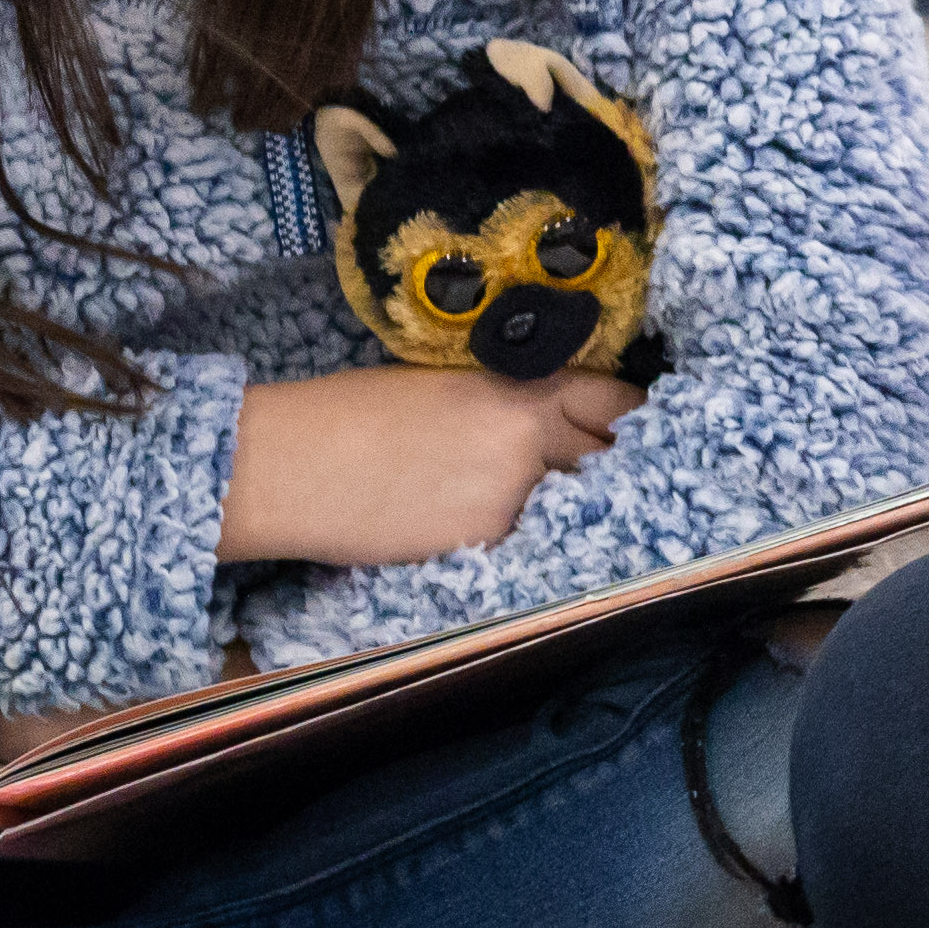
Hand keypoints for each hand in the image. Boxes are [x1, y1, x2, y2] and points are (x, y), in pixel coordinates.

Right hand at [216, 361, 634, 566]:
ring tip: (560, 511)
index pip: (615, 399)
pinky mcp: (484, 542)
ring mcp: (511, 495)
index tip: (640, 431)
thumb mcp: (446, 385)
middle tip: (623, 480)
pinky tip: (499, 535)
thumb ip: (510, 404)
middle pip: (610, 459)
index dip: (633, 417)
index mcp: (519, 386)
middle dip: (615, 469)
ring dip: (573, 509)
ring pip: (572, 507)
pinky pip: (527, 542)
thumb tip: (552, 426)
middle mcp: (528, 439)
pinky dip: (524, 540)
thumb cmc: (352, 415)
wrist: (289, 465)